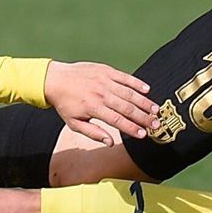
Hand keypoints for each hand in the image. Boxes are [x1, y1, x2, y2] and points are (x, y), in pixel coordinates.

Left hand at [43, 61, 158, 145]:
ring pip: (129, 93)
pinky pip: (125, 77)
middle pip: (127, 108)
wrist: (55, 79)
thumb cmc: (65, 104)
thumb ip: (93, 133)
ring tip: (156, 110)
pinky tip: (147, 90)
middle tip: (156, 124)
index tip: (144, 135)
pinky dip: (137, 83)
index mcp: (94, 108)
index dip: (132, 128)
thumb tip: (110, 142)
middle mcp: (101, 94)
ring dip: (144, 102)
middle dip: (143, 117)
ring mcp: (104, 80)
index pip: (118, 121)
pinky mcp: (106, 70)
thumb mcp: (74, 123)